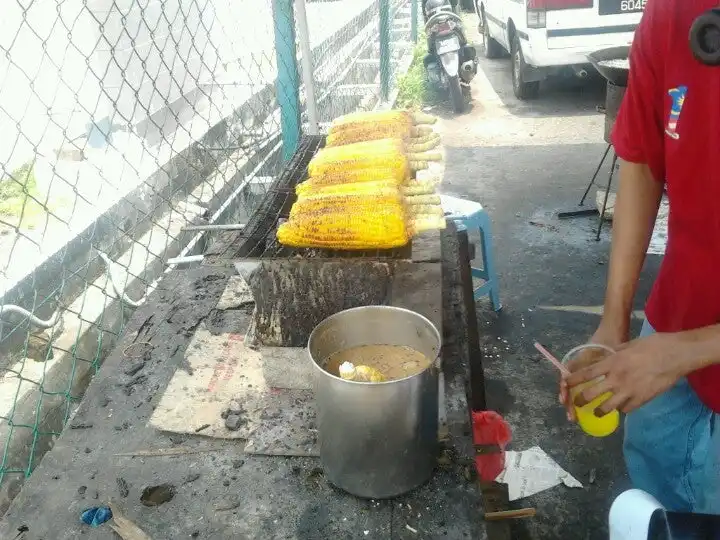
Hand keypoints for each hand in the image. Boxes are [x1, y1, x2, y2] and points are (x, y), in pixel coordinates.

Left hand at [567, 332, 685, 414]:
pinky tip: (622, 406)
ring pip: (606, 407)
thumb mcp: (627, 346)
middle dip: (581, 401)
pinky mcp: (642, 400)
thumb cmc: (652, 345)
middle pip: (591, 394)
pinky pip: (626, 409)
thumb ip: (614, 354)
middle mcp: (617, 378)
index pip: (586, 374)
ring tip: (597, 411)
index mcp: (612, 362)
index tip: (565, 384)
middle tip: (578, 403)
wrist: (675, 355)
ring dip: (599, 410)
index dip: (573, 380)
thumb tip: (606, 358)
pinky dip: (622, 408)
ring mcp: (629, 391)